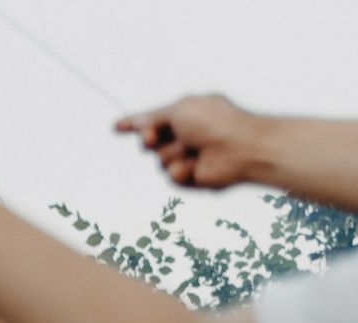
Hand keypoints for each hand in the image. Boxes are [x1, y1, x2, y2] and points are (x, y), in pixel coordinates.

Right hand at [117, 94, 267, 190]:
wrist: (240, 148)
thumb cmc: (216, 123)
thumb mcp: (180, 109)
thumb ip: (154, 117)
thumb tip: (138, 122)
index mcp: (187, 113)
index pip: (155, 118)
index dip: (135, 123)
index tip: (118, 126)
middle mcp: (187, 134)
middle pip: (151, 141)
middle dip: (149, 139)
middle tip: (152, 138)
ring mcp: (189, 155)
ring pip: (160, 160)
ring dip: (172, 154)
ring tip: (194, 150)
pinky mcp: (192, 176)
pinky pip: (171, 177)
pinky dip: (181, 170)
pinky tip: (196, 166)